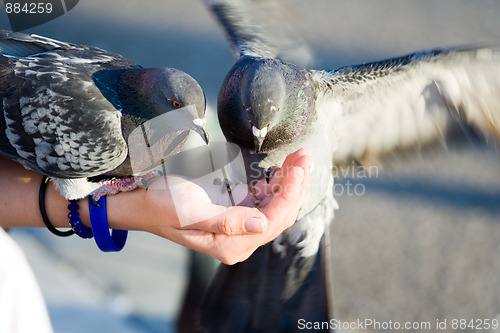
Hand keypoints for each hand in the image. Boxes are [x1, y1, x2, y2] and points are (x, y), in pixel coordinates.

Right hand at [142, 148, 311, 263]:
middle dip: (296, 184)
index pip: (272, 220)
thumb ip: (227, 221)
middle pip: (280, 214)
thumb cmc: (163, 205)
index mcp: (231, 245)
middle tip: (305, 156)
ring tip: (298, 158)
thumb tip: (262, 225)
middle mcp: (239, 240)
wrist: (144, 201)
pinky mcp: (236, 213)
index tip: (298, 168)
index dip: (289, 193)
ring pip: (276, 206)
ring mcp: (239, 227)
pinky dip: (276, 184)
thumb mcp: (192, 212)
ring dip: (289, 182)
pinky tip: (280, 171)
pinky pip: (265, 201)